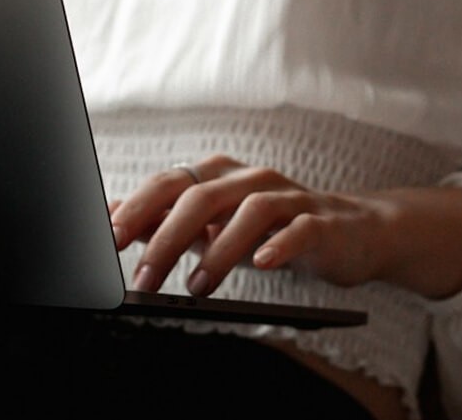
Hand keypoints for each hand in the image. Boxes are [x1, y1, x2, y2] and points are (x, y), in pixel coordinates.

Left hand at [109, 155, 461, 299]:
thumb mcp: (214, 225)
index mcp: (218, 175)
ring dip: (218, 251)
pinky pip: (300, 228)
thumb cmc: (272, 229)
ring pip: (248, 211)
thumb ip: (167, 221)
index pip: (169, 184)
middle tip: (145, 274)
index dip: (138, 208)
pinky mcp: (322, 221)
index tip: (109, 239)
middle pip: (201, 195)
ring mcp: (288, 197)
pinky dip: (278, 245)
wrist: (352, 231)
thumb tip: (114, 218)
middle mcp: (249, 178)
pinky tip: (261, 265)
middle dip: (167, 235)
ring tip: (197, 287)